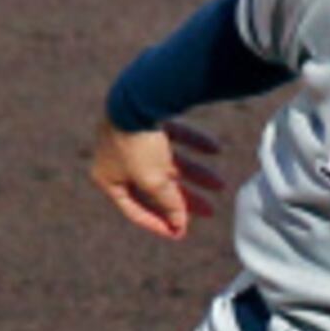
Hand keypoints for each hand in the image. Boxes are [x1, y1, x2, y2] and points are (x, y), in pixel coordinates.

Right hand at [89, 117, 227, 239]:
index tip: (180, 233)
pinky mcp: (146, 118)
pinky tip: (216, 149)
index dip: (158, 223)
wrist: (139, 97)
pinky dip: (194, 143)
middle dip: (185, 200)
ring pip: (169, 162)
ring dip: (196, 174)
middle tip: (211, 211)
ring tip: (221, 184)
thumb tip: (179, 227)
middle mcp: (116, 158)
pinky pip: (174, 136)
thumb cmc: (139, 145)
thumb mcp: (155, 182)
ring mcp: (131, 137)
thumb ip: (169, 205)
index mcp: (108, 178)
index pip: (134, 209)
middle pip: (156, 187)